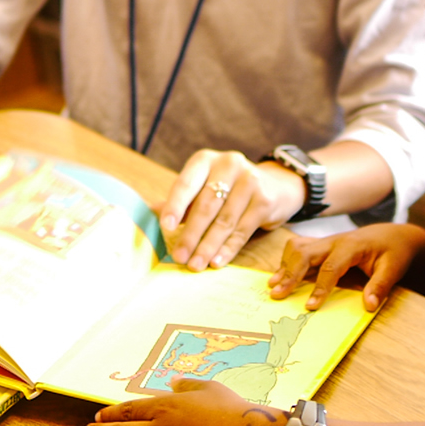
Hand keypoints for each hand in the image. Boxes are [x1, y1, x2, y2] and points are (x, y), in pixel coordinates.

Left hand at [159, 150, 304, 270]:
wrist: (274, 185)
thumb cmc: (227, 188)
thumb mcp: (203, 186)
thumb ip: (180, 201)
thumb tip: (150, 215)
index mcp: (205, 160)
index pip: (186, 183)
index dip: (175, 205)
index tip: (165, 227)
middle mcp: (229, 165)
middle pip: (206, 205)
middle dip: (191, 234)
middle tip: (180, 257)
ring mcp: (250, 181)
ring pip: (224, 220)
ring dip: (208, 246)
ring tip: (195, 265)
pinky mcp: (264, 200)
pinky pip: (242, 230)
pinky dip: (228, 248)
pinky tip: (217, 262)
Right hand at [269, 223, 424, 311]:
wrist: (394, 235)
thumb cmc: (394, 252)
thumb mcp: (394, 269)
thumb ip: (380, 286)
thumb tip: (369, 306)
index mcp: (351, 246)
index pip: (330, 267)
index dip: (319, 288)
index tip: (310, 307)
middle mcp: (334, 240)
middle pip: (304, 252)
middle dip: (290, 273)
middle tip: (277, 294)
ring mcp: (326, 241)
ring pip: (297, 247)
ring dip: (284, 266)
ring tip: (273, 286)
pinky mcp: (322, 244)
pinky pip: (299, 248)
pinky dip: (287, 261)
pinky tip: (281, 277)